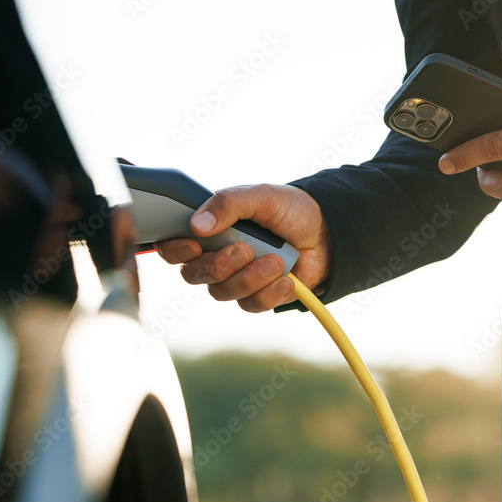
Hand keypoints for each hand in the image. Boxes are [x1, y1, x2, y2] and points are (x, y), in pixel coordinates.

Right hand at [154, 184, 330, 311]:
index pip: (173, 246)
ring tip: (278, 260)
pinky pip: (251, 305)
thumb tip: (197, 225)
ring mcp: (235, 278)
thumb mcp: (260, 196)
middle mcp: (216, 255)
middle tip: (246, 250)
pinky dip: (269, 292)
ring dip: (250, 277)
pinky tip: (287, 279)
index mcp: (210, 229)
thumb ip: (228, 204)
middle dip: (219, 265)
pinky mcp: (257, 296)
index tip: (193, 246)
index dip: (175, 251)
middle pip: (194, 274)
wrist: (328, 233)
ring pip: (222, 292)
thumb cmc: (291, 210)